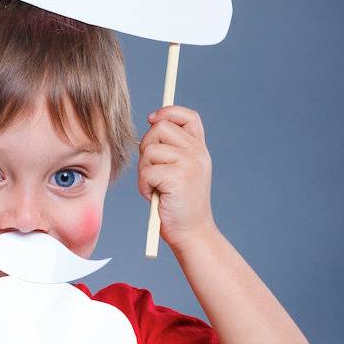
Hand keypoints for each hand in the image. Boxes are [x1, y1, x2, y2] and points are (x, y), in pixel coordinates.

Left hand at [138, 104, 214, 248]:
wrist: (192, 232)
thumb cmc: (180, 203)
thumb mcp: (182, 170)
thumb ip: (174, 148)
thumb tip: (153, 121)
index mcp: (200, 149)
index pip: (189, 116)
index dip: (169, 111)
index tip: (152, 120)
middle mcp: (198, 153)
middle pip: (161, 128)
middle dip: (146, 146)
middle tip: (151, 168)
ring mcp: (189, 164)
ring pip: (150, 150)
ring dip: (144, 170)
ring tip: (154, 186)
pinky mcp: (177, 177)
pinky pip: (147, 171)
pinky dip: (144, 185)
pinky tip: (154, 196)